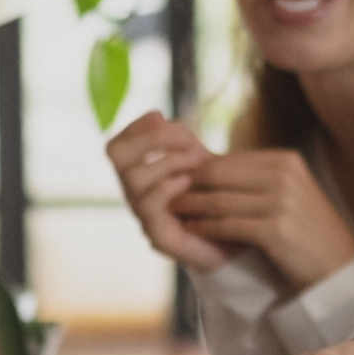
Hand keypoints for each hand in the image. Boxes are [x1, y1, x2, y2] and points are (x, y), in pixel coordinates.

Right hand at [104, 112, 230, 271]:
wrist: (237, 238)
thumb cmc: (215, 196)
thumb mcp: (198, 161)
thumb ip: (179, 140)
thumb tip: (157, 116)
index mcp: (138, 176)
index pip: (117, 146)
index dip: (137, 126)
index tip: (162, 118)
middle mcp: (135, 196)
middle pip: (116, 156)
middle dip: (151, 138)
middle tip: (187, 140)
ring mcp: (144, 218)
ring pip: (133, 179)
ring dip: (168, 160)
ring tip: (197, 159)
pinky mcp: (160, 238)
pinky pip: (150, 209)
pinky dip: (168, 187)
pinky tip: (189, 181)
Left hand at [174, 149, 353, 291]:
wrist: (338, 268)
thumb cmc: (306, 231)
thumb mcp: (286, 193)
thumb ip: (253, 179)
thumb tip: (207, 165)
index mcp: (286, 161)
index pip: (228, 160)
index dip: (197, 170)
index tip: (174, 180)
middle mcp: (284, 175)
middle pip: (219, 174)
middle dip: (188, 184)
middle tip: (164, 193)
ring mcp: (282, 201)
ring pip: (220, 199)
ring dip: (190, 205)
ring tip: (171, 210)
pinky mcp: (276, 229)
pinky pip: (228, 224)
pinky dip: (204, 226)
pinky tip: (190, 229)